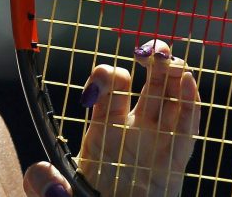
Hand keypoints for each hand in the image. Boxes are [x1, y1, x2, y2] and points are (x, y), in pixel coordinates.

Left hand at [23, 39, 200, 195]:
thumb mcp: (53, 191)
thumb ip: (42, 183)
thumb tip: (48, 178)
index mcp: (102, 129)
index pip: (107, 90)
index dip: (104, 79)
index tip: (94, 91)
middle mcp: (132, 130)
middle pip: (148, 85)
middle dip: (152, 61)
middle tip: (151, 48)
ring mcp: (154, 143)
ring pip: (171, 101)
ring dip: (175, 76)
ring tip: (172, 59)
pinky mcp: (172, 164)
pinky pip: (185, 131)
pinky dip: (190, 106)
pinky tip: (188, 83)